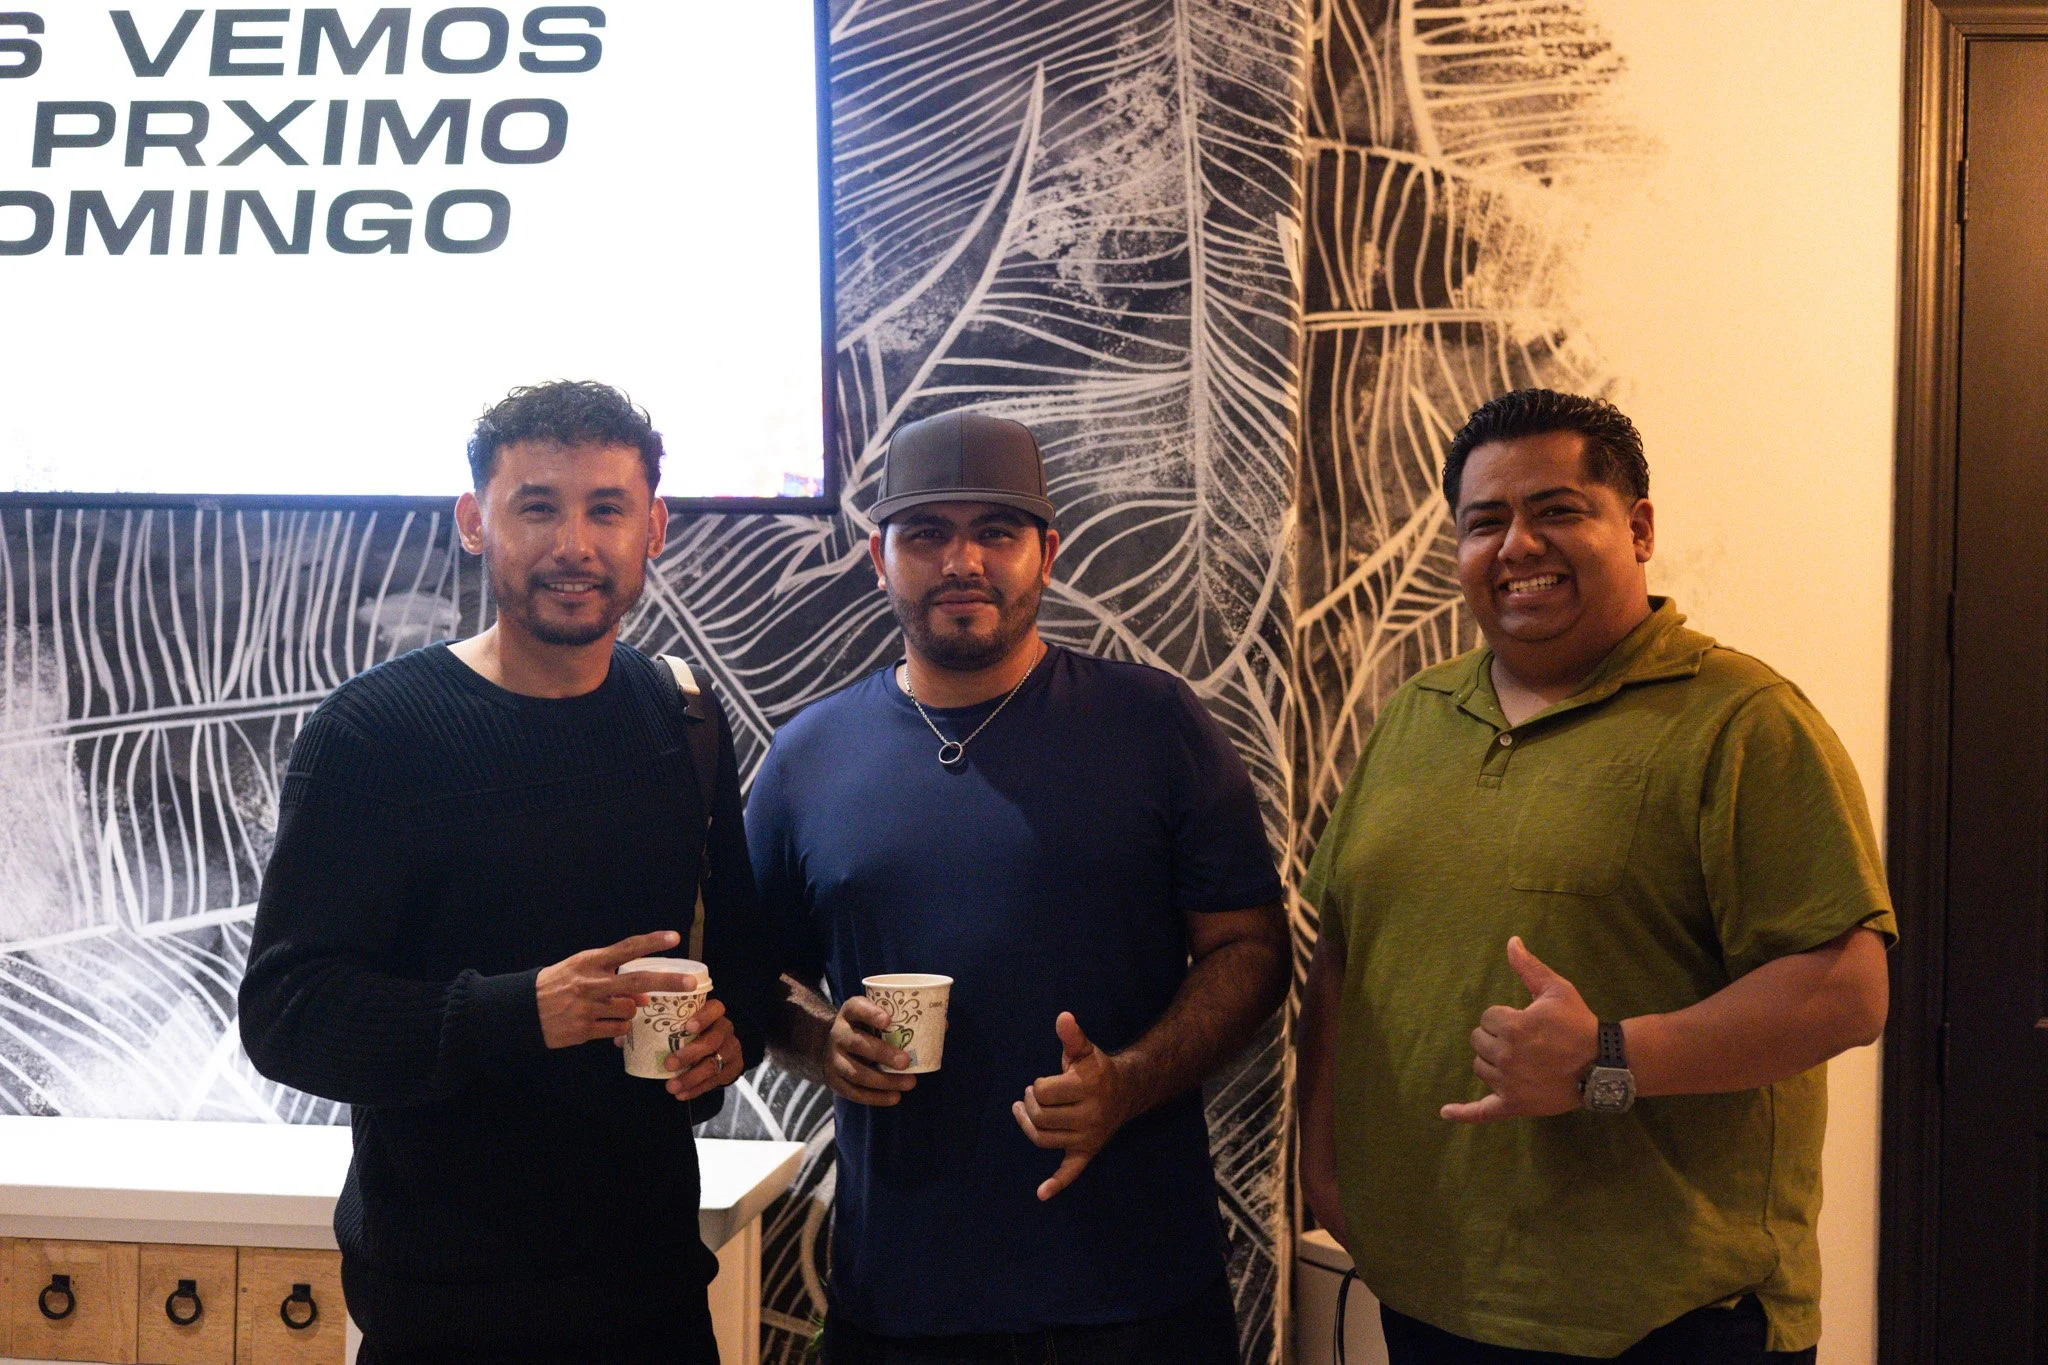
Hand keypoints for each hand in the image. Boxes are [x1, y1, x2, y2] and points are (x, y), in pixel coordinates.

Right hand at [535, 930, 697, 1049]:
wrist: (525, 1009)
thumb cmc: (558, 984)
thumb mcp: (580, 968)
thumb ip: (611, 975)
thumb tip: (644, 993)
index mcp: (591, 961)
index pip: (627, 948)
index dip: (652, 942)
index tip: (674, 937)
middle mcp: (592, 982)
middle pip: (638, 980)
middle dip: (668, 981)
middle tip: (691, 983)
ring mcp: (589, 1007)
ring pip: (631, 1009)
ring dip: (632, 1009)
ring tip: (614, 1007)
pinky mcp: (585, 1029)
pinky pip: (618, 1028)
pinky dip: (620, 1026)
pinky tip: (607, 1022)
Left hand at [659, 997, 743, 1102]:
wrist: (718, 1051)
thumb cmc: (691, 1034)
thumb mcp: (681, 1024)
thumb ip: (659, 1027)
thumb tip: (624, 1038)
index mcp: (714, 1014)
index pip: (715, 1009)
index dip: (704, 1017)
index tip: (687, 1027)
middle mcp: (725, 1029)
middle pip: (713, 1040)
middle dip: (690, 1054)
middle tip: (668, 1064)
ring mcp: (731, 1049)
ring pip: (714, 1064)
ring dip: (691, 1077)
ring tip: (671, 1086)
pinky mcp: (733, 1068)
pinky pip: (715, 1081)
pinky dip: (697, 1089)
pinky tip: (681, 1094)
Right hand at [819, 995, 917, 1106]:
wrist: (831, 1046)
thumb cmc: (864, 1028)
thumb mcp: (875, 1016)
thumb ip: (903, 1018)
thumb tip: (943, 1024)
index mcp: (850, 1013)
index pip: (857, 1008)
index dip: (870, 1013)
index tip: (889, 1020)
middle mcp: (838, 1034)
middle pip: (857, 1043)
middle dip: (882, 1053)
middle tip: (906, 1061)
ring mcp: (833, 1059)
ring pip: (856, 1072)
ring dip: (884, 1080)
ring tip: (909, 1083)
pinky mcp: (834, 1081)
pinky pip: (854, 1093)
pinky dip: (875, 1098)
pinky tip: (894, 1097)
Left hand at [1012, 1012, 1133, 1200]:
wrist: (1127, 1092)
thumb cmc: (1097, 1070)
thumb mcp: (1085, 1051)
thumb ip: (1072, 1037)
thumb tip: (1063, 1018)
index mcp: (1087, 1088)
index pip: (1043, 1092)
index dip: (1038, 1086)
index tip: (1043, 1082)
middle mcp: (1089, 1115)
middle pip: (1040, 1116)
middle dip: (1030, 1104)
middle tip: (1032, 1095)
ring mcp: (1088, 1136)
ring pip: (1044, 1139)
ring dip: (1029, 1126)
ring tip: (1024, 1112)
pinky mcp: (1087, 1151)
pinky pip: (1071, 1171)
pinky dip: (1056, 1183)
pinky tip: (1041, 1193)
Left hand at [1441, 937, 1598, 1123]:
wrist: (1602, 1064)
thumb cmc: (1578, 1023)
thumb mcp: (1556, 990)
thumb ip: (1528, 967)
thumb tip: (1511, 941)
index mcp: (1512, 1027)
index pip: (1487, 1017)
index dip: (1506, 1016)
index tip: (1529, 1021)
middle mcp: (1505, 1056)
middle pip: (1478, 1041)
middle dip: (1497, 1037)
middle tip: (1528, 1041)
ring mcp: (1508, 1083)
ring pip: (1480, 1067)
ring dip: (1493, 1062)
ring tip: (1522, 1060)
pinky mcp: (1514, 1105)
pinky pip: (1482, 1111)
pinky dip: (1463, 1113)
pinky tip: (1445, 1112)